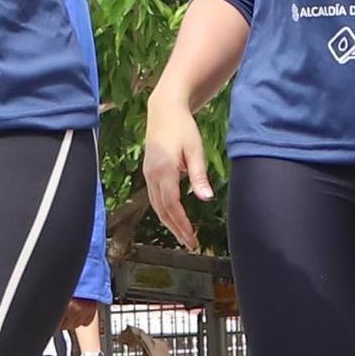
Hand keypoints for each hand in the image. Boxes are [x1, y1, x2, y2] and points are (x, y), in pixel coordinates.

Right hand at [141, 100, 214, 242]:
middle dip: (176, 229)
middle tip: (190, 244)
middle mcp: (152, 175)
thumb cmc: (183, 128)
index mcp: (164, 170)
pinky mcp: (149, 172)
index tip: (192, 238)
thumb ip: (199, 175)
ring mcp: (148, 174)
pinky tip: (174, 217)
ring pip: (157, 206)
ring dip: (169, 223)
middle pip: (162, 210)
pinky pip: (155, 197)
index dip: (182, 224)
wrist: (164, 110)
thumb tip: (206, 198)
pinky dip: (164, 211)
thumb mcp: (195, 149)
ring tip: (184, 236)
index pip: (172, 205)